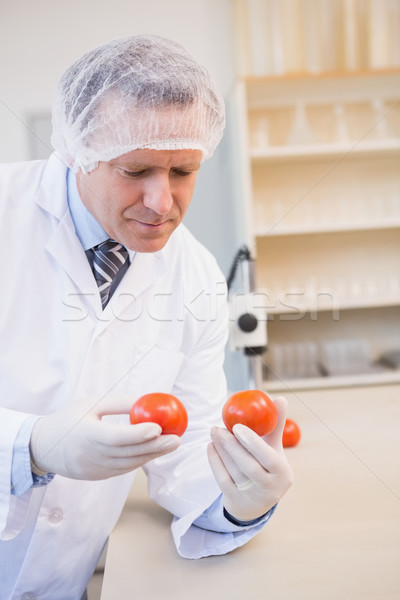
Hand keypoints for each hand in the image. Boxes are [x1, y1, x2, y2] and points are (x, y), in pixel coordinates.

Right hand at [30, 396, 179, 479]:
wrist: (43, 447)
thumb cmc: (69, 420)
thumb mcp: (91, 404)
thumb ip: (118, 403)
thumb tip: (145, 401)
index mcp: (86, 435)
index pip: (116, 438)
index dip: (139, 434)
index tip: (159, 428)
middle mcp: (90, 456)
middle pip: (128, 453)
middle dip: (156, 447)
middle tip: (176, 439)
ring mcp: (94, 469)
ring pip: (129, 464)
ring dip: (152, 455)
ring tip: (172, 444)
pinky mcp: (97, 476)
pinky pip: (123, 469)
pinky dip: (140, 460)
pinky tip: (154, 451)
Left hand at [207, 396, 292, 521]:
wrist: (256, 502)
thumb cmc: (267, 466)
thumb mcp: (274, 449)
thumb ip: (275, 425)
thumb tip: (279, 398)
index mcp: (282, 473)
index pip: (268, 458)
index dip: (252, 442)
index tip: (237, 426)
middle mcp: (269, 488)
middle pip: (248, 466)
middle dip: (231, 445)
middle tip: (218, 427)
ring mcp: (251, 496)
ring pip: (233, 472)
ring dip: (221, 450)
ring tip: (214, 432)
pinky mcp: (235, 499)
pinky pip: (222, 478)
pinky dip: (215, 461)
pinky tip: (211, 446)